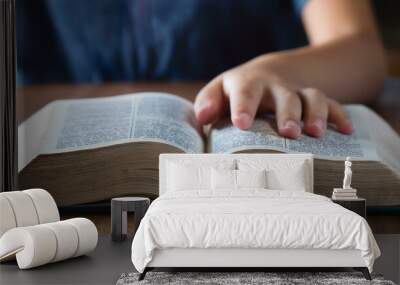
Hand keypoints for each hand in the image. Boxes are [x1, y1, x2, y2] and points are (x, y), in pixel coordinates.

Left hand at [194, 55, 353, 138]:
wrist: (269, 72)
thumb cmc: (238, 90)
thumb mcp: (220, 91)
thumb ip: (208, 103)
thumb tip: (201, 118)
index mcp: (248, 84)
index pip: (245, 91)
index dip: (243, 106)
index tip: (241, 123)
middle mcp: (275, 85)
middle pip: (284, 95)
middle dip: (288, 113)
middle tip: (288, 132)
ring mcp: (297, 91)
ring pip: (311, 97)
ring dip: (316, 114)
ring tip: (315, 133)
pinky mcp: (314, 98)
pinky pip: (332, 103)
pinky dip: (339, 115)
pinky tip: (346, 130)